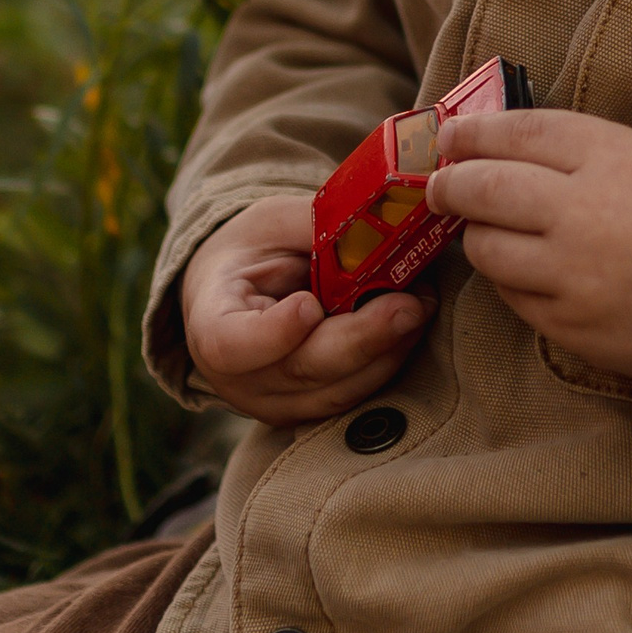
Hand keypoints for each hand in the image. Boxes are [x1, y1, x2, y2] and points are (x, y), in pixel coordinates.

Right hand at [180, 196, 435, 424]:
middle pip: (302, 371)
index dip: (273, 334)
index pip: (230, 346)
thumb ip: (314, 226)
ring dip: (387, 351)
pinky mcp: (308, 411)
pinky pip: (353, 396)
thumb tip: (375, 228)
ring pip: (337, 391)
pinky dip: (386, 362)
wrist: (238, 293)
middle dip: (363, 338)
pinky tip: (410, 328)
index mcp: (210, 322)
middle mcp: (235, 378)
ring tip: (421, 306)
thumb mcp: (272, 221)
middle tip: (410, 305)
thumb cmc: (252, 251)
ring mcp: (272, 403)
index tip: (309, 305)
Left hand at [426, 109, 631, 381]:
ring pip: (487, 249)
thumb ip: (577, 150)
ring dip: (479, 237)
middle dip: (451, 184)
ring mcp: (573, 273)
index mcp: (611, 157)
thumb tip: (494, 146)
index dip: (473, 132)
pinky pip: (513, 297)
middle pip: (485, 188)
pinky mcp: (569, 324)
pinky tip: (530, 273)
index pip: (518, 133)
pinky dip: (512, 282)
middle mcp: (584, 211)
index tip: (450, 136)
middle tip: (440, 187)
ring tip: (491, 233)